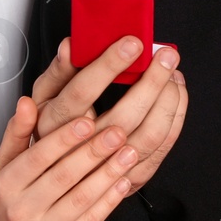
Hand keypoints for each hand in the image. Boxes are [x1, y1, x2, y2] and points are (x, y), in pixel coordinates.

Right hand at [0, 104, 140, 220]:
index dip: (64, 138)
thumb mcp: (9, 169)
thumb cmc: (19, 201)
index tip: (88, 119)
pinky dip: (110, 200)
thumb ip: (17, 134)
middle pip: (63, 176)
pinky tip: (124, 181)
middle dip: (94, 152)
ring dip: (109, 173)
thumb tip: (25, 102)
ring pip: (81, 198)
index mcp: (5, 184)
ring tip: (129, 152)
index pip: (37, 156)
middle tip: (119, 132)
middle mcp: (19, 210)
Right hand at [30, 36, 187, 192]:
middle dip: (152, 81)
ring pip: (150, 134)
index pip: (83, 91)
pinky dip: (175, 117)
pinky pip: (162, 147)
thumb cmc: (54, 127)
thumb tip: (70, 47)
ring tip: (172, 72)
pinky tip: (176, 94)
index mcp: (55, 123)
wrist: (60, 176)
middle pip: (125, 115)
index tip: (132, 44)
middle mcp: (82, 150)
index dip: (109, 65)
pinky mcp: (131, 176)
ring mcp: (108, 167)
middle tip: (166, 54)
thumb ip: (58, 72)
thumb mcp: (44, 97)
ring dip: (168, 100)